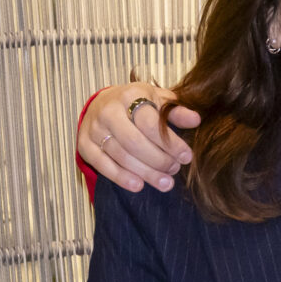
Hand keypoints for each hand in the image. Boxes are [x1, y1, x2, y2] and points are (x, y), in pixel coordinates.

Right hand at [78, 78, 196, 192]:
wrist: (101, 104)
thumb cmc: (135, 103)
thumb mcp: (156, 100)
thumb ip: (175, 111)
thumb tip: (195, 120)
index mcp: (129, 95)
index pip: (150, 124)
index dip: (171, 143)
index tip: (186, 157)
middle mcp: (108, 111)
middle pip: (135, 143)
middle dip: (159, 160)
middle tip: (175, 170)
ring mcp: (94, 129)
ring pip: (122, 157)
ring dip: (146, 173)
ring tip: (165, 182)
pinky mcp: (85, 146)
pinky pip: (104, 166)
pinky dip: (122, 178)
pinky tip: (139, 186)